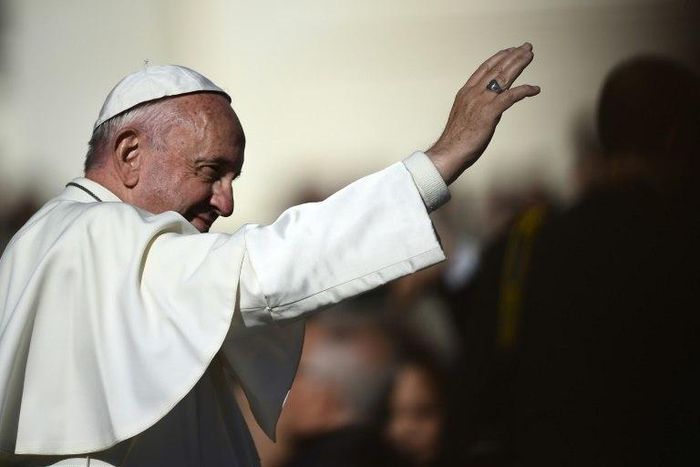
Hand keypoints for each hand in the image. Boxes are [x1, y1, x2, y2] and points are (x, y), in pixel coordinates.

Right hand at [426, 43, 539, 184]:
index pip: (484, 69)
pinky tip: (534, 88)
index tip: (509, 50)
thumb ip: (475, 107)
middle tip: (526, 47)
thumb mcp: (463, 115)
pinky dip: (524, 90)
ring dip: (519, 64)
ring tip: (530, 55)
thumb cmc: (456, 139)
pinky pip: (511, 96)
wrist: (449, 150)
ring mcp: (482, 101)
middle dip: (513, 56)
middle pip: (496, 69)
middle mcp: (473, 92)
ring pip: (503, 77)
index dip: (498, 58)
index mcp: (466, 92)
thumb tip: (488, 108)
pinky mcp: (490, 112)